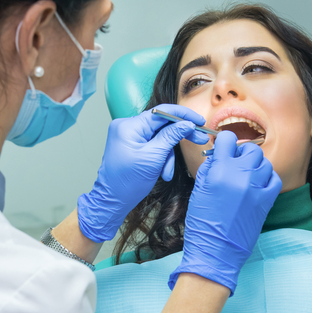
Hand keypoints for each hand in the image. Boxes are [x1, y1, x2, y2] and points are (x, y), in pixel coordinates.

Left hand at [77, 104, 208, 242]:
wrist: (112, 200)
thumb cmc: (127, 182)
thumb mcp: (154, 158)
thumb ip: (171, 137)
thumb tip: (187, 123)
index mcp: (129, 126)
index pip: (161, 112)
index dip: (183, 115)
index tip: (199, 121)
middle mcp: (127, 126)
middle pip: (161, 124)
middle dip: (179, 136)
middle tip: (200, 139)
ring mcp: (128, 135)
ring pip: (159, 137)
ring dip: (168, 155)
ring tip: (166, 173)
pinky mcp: (131, 144)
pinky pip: (153, 144)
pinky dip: (160, 157)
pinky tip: (162, 172)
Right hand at [168, 131, 281, 294]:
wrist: (216, 251)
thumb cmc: (202, 223)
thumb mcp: (199, 189)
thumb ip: (210, 168)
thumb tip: (219, 155)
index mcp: (219, 171)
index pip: (228, 139)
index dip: (225, 142)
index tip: (225, 149)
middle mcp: (240, 175)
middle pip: (250, 149)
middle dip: (242, 152)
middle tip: (236, 162)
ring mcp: (256, 188)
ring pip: (264, 162)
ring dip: (255, 165)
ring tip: (246, 175)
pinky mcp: (266, 200)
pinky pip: (274, 178)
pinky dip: (267, 178)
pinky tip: (258, 184)